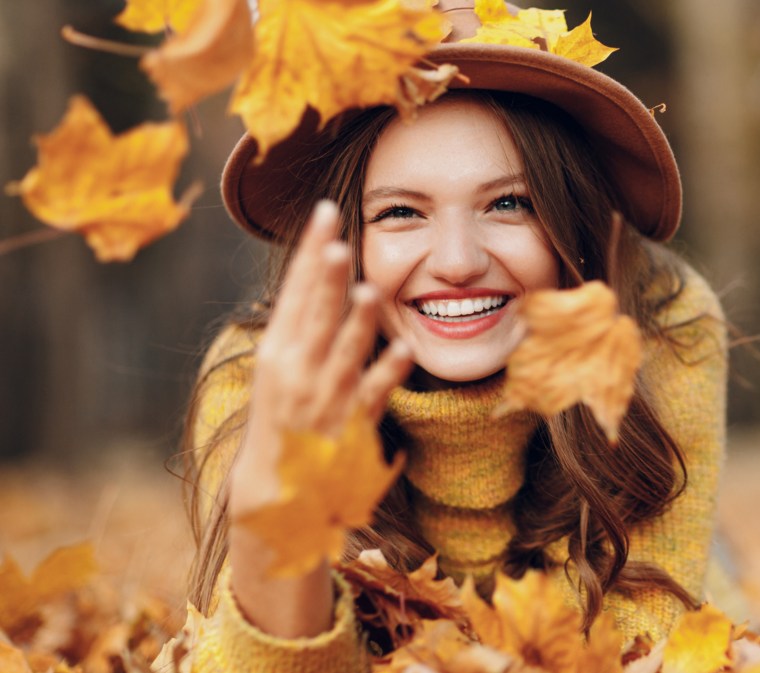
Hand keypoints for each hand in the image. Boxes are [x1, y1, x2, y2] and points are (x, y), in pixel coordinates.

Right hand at [226, 200, 411, 636]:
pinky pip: (372, 394)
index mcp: (278, 349)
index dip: (310, 252)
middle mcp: (296, 370)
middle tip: (336, 242)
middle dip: (324, 279)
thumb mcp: (282, 367)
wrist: (277, 491)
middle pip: (314, 316)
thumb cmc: (284, 418)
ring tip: (368, 292)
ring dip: (355, 324)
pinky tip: (404, 349)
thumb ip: (305, 324)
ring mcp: (323, 398)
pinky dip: (387, 372)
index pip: (295, 290)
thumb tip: (323, 273)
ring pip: (342, 353)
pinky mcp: (350, 425)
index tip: (324, 215)